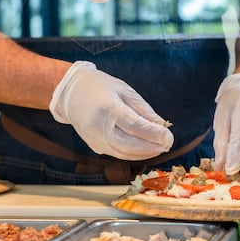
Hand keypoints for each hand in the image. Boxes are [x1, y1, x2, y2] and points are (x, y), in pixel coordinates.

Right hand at [49, 61, 173, 159]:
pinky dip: (133, 153)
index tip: (169, 137)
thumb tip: (162, 126)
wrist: (70, 93)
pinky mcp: (94, 145)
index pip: (135, 126)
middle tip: (166, 144)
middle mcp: (99, 126)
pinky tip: (144, 149)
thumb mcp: (125, 91)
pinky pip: (117, 153)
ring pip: (124, 153)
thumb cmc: (99, 87)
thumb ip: (144, 110)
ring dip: (144, 153)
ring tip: (159, 148)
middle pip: (129, 145)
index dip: (154, 134)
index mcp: (108, 108)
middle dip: (151, 147)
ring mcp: (94, 138)